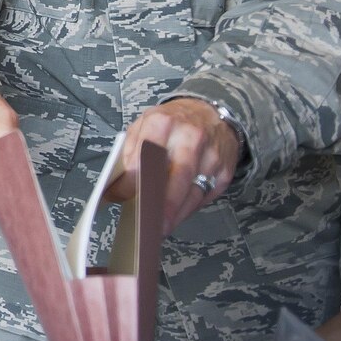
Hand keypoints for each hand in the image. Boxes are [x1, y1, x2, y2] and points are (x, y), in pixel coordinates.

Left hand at [118, 98, 239, 234]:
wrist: (209, 112)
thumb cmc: (172, 122)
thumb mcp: (144, 124)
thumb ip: (130, 151)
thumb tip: (116, 185)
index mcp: (163, 122)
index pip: (145, 155)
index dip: (131, 180)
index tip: (119, 195)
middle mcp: (190, 138)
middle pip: (176, 176)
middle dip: (161, 203)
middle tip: (147, 224)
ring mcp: (211, 155)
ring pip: (193, 192)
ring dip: (175, 214)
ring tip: (158, 228)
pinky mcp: (224, 171)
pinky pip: (205, 196)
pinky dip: (188, 209)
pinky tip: (175, 217)